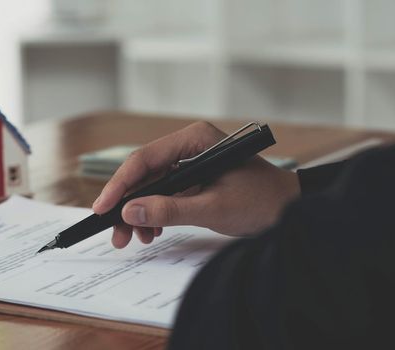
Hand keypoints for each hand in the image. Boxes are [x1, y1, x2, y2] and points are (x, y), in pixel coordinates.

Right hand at [92, 121, 300, 247]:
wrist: (291, 209)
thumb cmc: (263, 202)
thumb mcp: (214, 208)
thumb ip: (169, 210)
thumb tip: (129, 212)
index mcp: (194, 139)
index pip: (145, 159)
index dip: (119, 185)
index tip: (103, 208)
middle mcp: (188, 145)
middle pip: (143, 173)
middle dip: (127, 204)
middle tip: (116, 234)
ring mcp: (189, 161)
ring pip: (150, 185)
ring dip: (139, 212)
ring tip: (136, 238)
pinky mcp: (192, 177)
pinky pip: (163, 193)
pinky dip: (154, 213)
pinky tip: (152, 231)